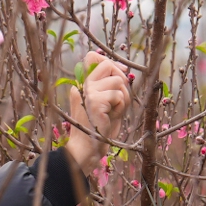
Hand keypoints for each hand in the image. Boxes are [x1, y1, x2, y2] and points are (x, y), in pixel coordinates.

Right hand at [67, 50, 130, 174]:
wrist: (87, 148)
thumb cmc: (98, 128)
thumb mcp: (102, 103)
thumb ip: (107, 86)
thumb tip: (123, 71)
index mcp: (82, 85)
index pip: (92, 57)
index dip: (110, 61)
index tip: (121, 71)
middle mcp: (82, 85)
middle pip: (106, 64)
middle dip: (121, 76)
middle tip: (123, 92)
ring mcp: (88, 92)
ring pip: (117, 81)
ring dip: (123, 96)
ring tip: (116, 110)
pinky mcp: (96, 102)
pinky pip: (118, 95)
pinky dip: (121, 106)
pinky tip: (113, 116)